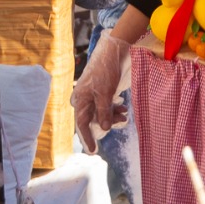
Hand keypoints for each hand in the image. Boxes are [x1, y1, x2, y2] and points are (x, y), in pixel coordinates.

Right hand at [71, 34, 130, 149]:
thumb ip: (104, 112)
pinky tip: (123, 108)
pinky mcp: (101, 92)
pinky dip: (114, 109)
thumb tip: (105, 128)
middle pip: (92, 119)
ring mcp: (92, 96)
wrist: (113, 52)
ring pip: (101, 113)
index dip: (87, 138)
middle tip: (120, 121)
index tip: (93, 151)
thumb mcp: (105, 94)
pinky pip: (105, 106)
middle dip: (106, 123)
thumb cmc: (105, 71)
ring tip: (124, 114)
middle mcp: (84, 99)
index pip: (82, 123)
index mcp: (80, 99)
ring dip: (113, 116)